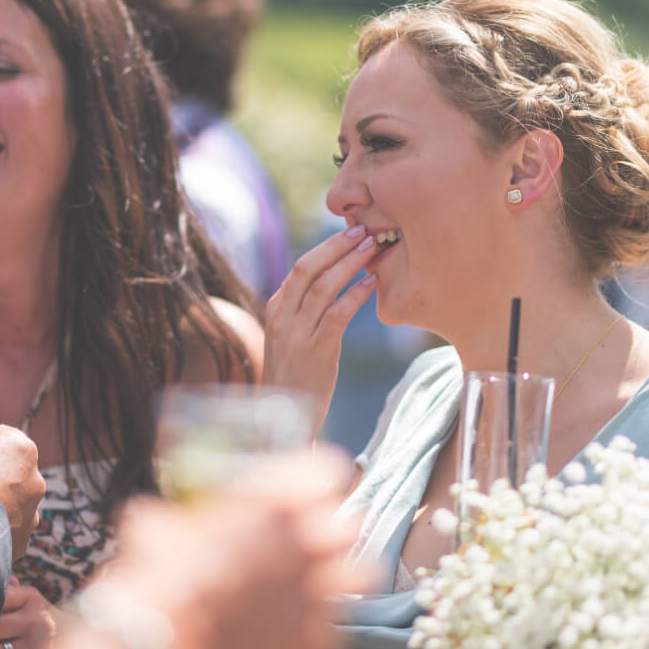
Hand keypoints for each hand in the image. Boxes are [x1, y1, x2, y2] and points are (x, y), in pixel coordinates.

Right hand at [98, 447, 372, 648]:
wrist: (173, 638)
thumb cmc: (163, 572)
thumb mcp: (157, 525)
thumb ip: (170, 516)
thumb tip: (151, 517)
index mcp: (278, 501)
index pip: (327, 470)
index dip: (318, 479)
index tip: (306, 488)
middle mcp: (307, 541)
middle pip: (351, 524)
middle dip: (334, 531)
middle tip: (312, 538)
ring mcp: (315, 591)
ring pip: (363, 575)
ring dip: (344, 576)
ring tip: (322, 581)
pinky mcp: (311, 638)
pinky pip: (335, 629)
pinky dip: (320, 629)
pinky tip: (298, 626)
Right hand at [263, 225, 377, 429]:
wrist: (283, 417)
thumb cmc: (296, 375)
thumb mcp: (292, 337)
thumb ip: (305, 309)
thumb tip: (332, 280)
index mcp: (276, 308)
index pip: (301, 267)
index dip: (328, 247)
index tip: (351, 233)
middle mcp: (282, 317)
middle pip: (307, 268)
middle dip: (336, 246)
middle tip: (363, 231)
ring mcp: (296, 334)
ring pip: (322, 287)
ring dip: (349, 264)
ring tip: (372, 250)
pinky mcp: (315, 351)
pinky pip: (336, 315)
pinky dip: (354, 295)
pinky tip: (371, 284)